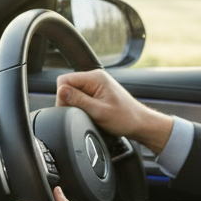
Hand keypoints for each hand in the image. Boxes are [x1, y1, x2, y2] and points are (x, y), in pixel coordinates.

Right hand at [56, 69, 173, 150]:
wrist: (139, 123)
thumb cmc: (125, 118)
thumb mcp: (98, 111)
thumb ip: (78, 100)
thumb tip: (61, 91)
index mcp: (95, 77)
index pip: (64, 80)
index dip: (62, 96)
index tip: (70, 109)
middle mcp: (95, 77)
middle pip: (67, 86)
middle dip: (69, 101)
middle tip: (83, 114)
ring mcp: (96, 85)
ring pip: (73, 92)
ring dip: (77, 104)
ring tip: (90, 114)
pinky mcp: (96, 92)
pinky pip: (80, 97)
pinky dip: (82, 106)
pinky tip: (91, 113)